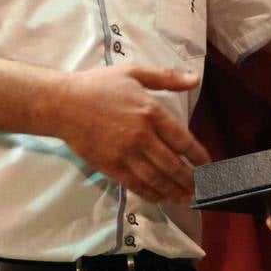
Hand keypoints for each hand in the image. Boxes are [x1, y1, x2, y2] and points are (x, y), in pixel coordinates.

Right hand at [60, 64, 209, 202]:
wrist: (63, 104)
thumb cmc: (99, 86)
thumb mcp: (134, 72)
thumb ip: (166, 78)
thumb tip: (195, 79)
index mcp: (151, 112)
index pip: (183, 140)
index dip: (198, 156)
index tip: (207, 164)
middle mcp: (142, 136)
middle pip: (173, 164)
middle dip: (190, 179)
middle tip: (201, 188)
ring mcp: (125, 154)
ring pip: (156, 178)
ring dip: (174, 190)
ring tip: (186, 197)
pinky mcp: (110, 166)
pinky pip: (135, 184)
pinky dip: (151, 193)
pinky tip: (161, 198)